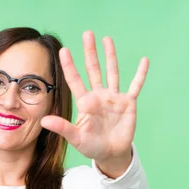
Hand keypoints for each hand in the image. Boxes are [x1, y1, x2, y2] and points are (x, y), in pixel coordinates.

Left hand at [41, 31, 148, 168]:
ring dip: (110, 56)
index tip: (64, 50)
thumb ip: (62, 128)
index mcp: (85, 102)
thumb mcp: (76, 138)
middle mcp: (98, 96)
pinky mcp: (128, 103)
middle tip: (87, 34)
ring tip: (106, 39)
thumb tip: (43, 121)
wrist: (110, 154)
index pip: (75, 80)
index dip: (69, 66)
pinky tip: (144, 61)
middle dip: (90, 52)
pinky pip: (135, 86)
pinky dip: (140, 74)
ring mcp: (114, 98)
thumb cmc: (91, 146)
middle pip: (93, 70)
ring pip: (112, 72)